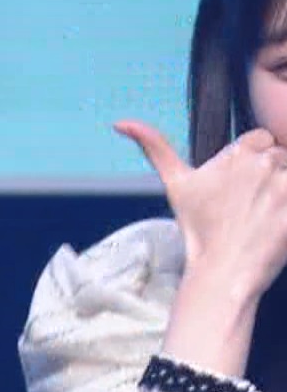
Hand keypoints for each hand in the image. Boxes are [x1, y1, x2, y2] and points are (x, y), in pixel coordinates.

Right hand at [117, 121, 286, 300]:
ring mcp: (285, 186)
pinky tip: (277, 221)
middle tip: (253, 204)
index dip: (254, 159)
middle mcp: (263, 164)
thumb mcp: (175, 184)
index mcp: (238, 153)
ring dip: (283, 192)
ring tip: (267, 213)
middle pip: (281, 156)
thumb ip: (154, 146)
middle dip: (271, 176)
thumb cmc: (200, 228)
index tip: (243, 184)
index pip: (262, 138)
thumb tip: (120, 122)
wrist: (224, 269)